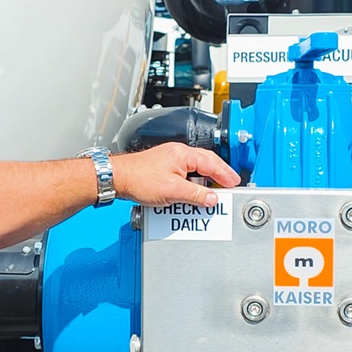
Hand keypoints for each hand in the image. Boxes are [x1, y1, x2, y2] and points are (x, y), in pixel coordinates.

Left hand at [109, 143, 239, 207]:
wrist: (117, 178)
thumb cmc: (139, 179)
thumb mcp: (172, 190)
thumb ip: (195, 195)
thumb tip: (212, 198)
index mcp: (183, 154)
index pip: (211, 163)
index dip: (225, 174)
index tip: (233, 183)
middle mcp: (177, 153)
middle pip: (205, 163)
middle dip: (218, 174)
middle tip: (228, 185)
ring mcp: (170, 160)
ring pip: (195, 169)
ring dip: (204, 180)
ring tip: (211, 193)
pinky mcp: (162, 168)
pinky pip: (184, 174)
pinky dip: (192, 183)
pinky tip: (192, 193)